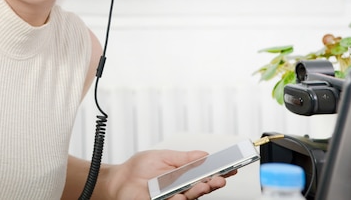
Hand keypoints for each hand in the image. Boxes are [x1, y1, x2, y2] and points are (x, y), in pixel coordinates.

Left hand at [103, 149, 233, 199]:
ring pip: (190, 198)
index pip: (205, 175)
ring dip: (198, 191)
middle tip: (220, 179)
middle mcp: (180, 189)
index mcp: (183, 175)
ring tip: (203, 184)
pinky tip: (180, 195)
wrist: (119, 181)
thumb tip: (204, 155)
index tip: (232, 168)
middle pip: (202, 189)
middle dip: (212, 184)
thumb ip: (185, 158)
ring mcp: (172, 199)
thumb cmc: (138, 168)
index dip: (219, 173)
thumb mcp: (164, 157)